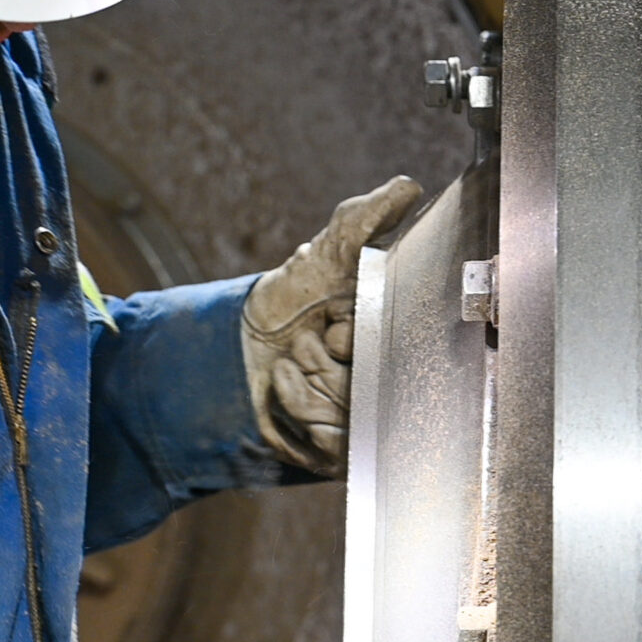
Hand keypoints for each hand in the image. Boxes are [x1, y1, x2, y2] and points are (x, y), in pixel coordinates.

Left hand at [241, 176, 427, 476]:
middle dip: (332, 360)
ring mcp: (369, 422)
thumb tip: (407, 187)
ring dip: (309, 382)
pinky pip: (331, 445)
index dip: (356, 334)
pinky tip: (282, 385)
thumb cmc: (291, 297)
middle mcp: (392, 384)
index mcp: (400, 340)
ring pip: (352, 412)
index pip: (405, 350)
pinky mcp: (340, 455)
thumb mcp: (328, 252)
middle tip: (314, 340)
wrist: (234, 345)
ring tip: (293, 360)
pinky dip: (298, 409)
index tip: (334, 320)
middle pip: (377, 386)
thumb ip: (366, 219)